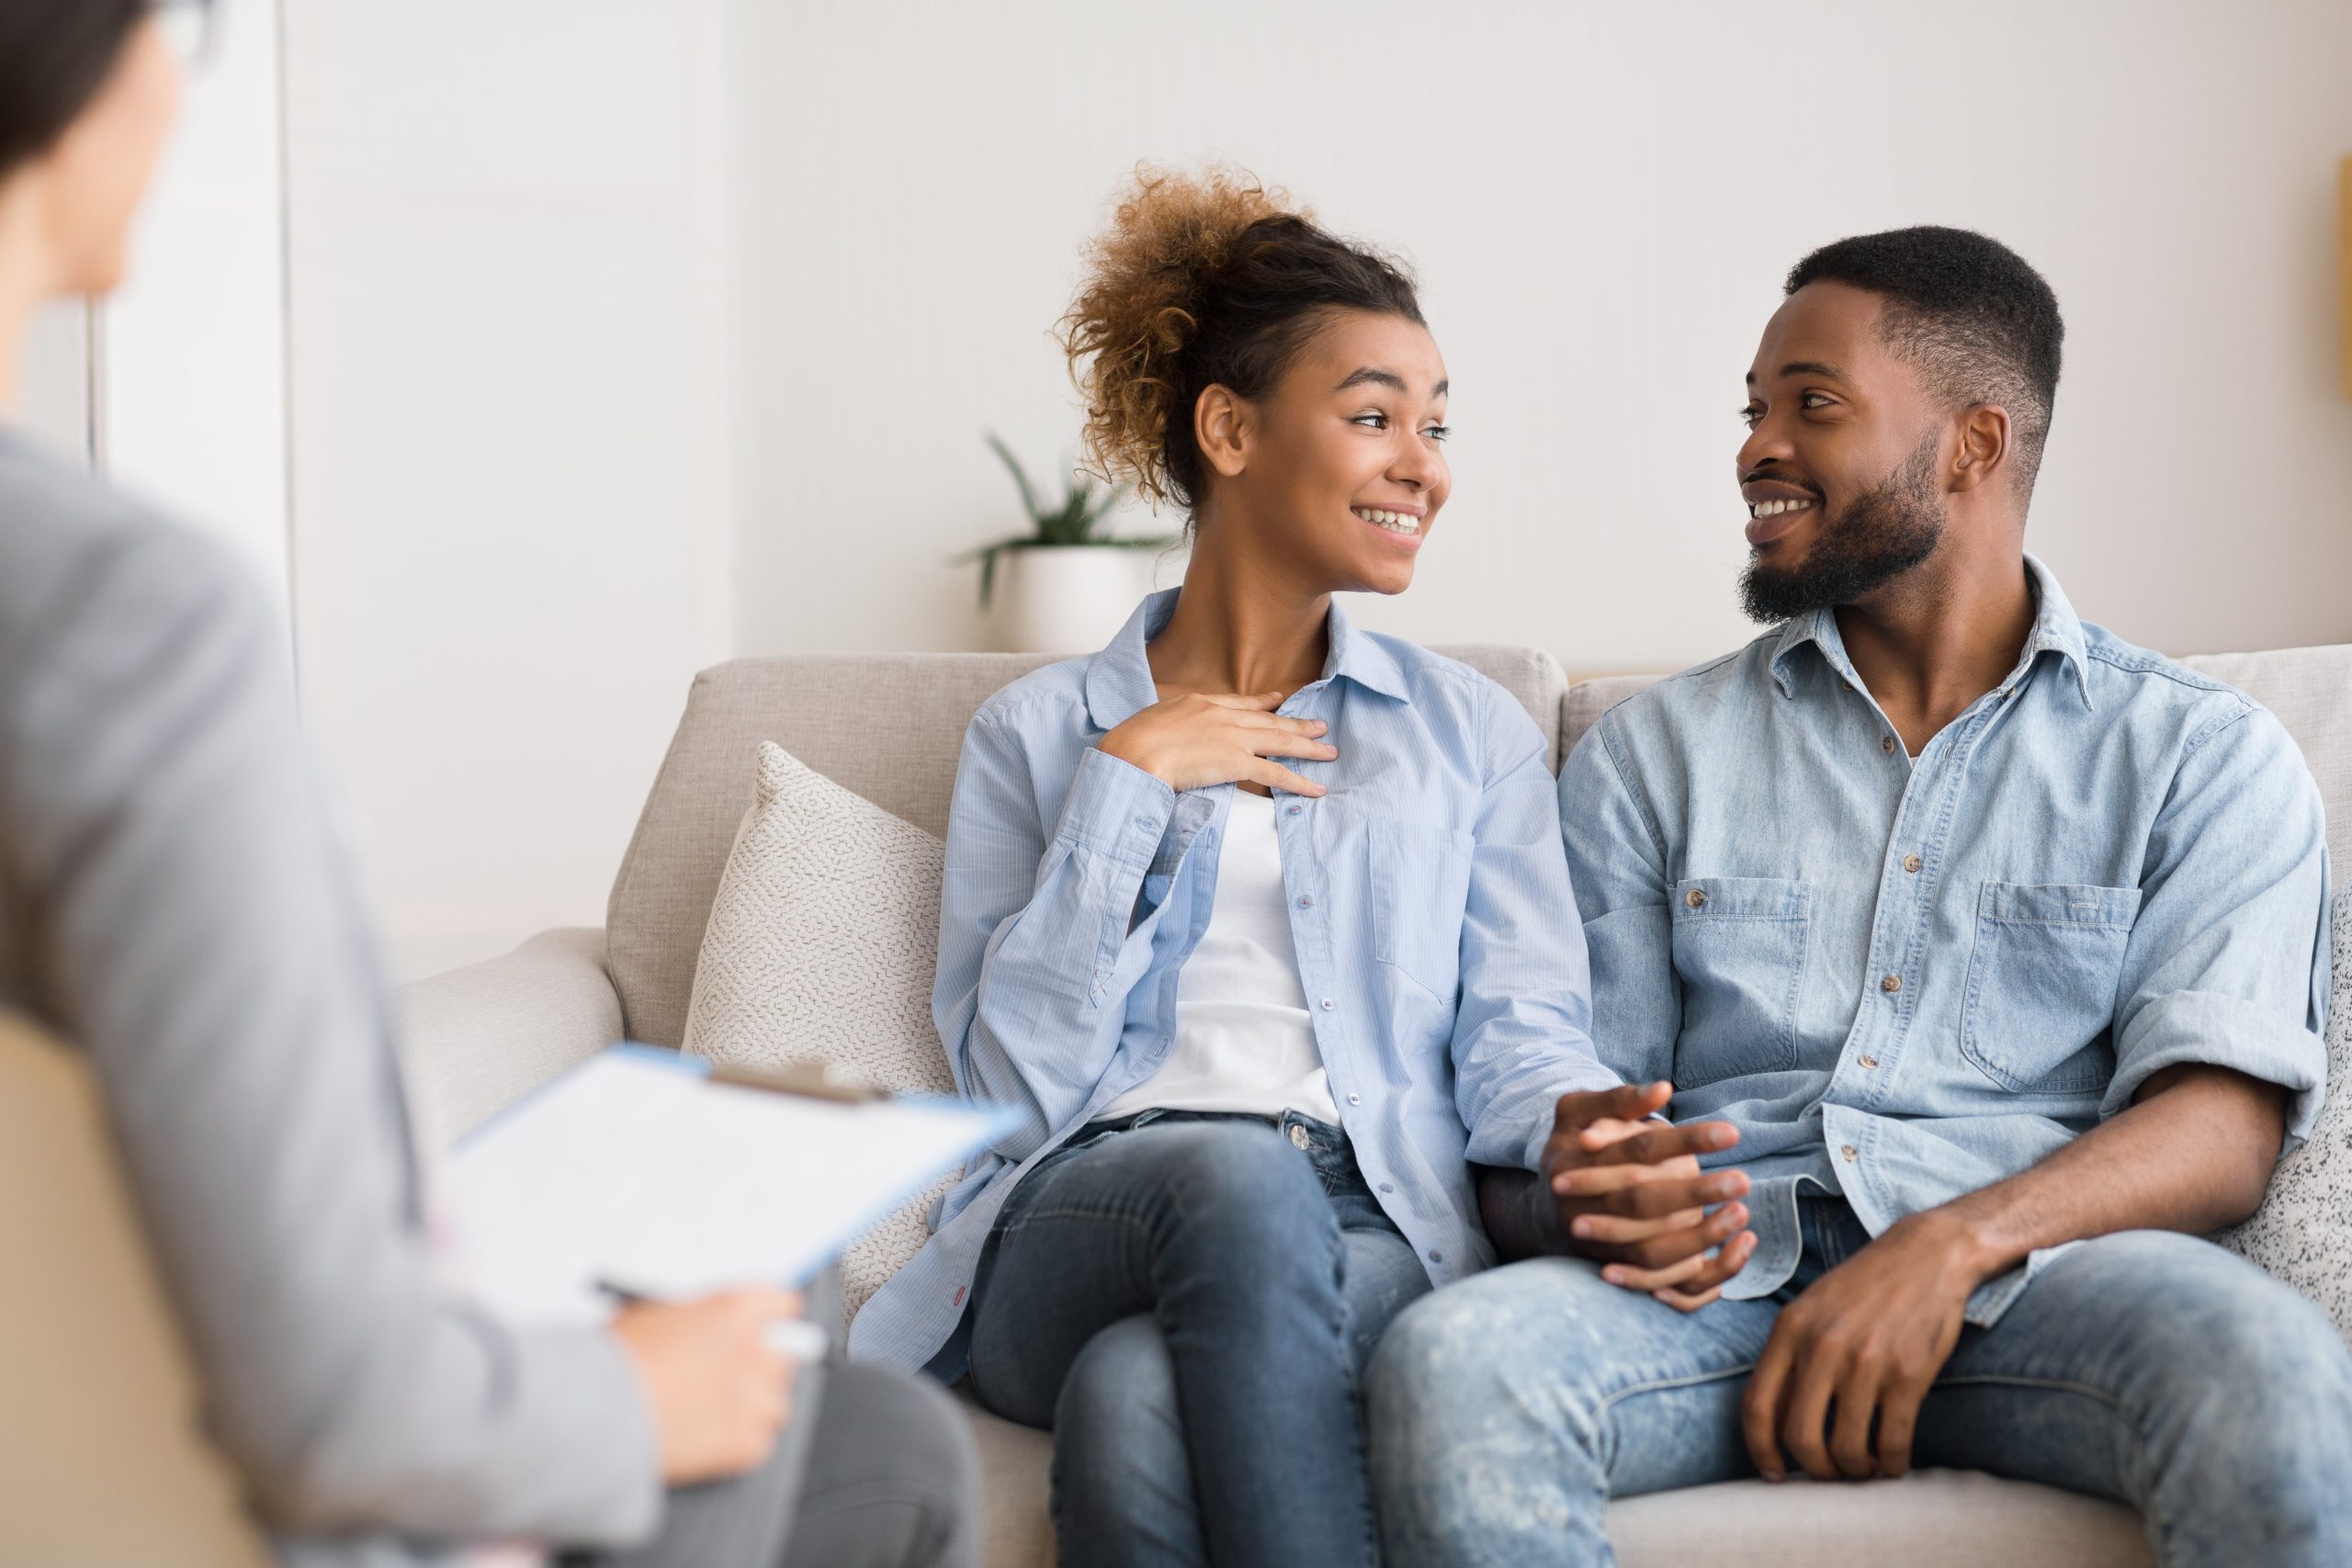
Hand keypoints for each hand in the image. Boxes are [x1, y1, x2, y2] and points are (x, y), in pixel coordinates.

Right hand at [612, 1288, 801, 1484]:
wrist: (595, 1410)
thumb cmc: (613, 1361)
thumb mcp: (655, 1317)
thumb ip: (696, 1323)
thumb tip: (705, 1334)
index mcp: (734, 1309)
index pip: (780, 1305)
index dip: (769, 1320)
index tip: (763, 1331)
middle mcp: (753, 1349)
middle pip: (784, 1358)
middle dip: (761, 1368)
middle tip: (731, 1381)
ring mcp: (752, 1398)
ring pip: (776, 1404)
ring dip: (753, 1410)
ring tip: (716, 1417)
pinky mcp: (744, 1443)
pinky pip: (759, 1444)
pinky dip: (739, 1447)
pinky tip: (709, 1443)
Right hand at [1098, 691, 1336, 796]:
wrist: (1134, 752)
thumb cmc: (1132, 742)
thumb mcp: (1153, 720)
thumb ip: (1173, 724)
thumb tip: (1171, 734)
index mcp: (1201, 703)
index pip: (1240, 703)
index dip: (1263, 703)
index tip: (1278, 700)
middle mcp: (1223, 716)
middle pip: (1269, 720)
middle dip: (1297, 723)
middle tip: (1321, 725)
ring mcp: (1233, 738)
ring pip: (1281, 742)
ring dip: (1308, 747)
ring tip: (1329, 751)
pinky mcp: (1236, 763)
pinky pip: (1276, 774)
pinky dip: (1299, 782)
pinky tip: (1316, 789)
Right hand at [1544, 1081, 1756, 1309]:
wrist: (1550, 1200)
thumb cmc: (1574, 1142)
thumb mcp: (1579, 1111)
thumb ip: (1619, 1099)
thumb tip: (1662, 1089)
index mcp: (1573, 1162)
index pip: (1637, 1149)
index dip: (1685, 1140)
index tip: (1731, 1134)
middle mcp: (1581, 1208)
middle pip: (1643, 1202)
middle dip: (1695, 1193)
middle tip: (1742, 1180)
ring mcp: (1596, 1244)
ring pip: (1651, 1250)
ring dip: (1700, 1236)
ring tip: (1741, 1215)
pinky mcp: (1615, 1269)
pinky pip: (1659, 1282)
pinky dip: (1697, 1273)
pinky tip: (1733, 1249)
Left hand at [1741, 1212, 1979, 1481]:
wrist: (1927, 1255)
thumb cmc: (1864, 1287)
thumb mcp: (1811, 1309)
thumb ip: (1789, 1357)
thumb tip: (1774, 1420)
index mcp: (1789, 1330)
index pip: (1756, 1406)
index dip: (1760, 1450)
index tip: (1773, 1473)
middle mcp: (1822, 1347)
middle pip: (1800, 1437)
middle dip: (1815, 1469)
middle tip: (1830, 1473)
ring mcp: (1865, 1362)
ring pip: (1848, 1448)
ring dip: (1856, 1470)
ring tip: (1865, 1466)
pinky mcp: (1908, 1374)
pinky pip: (1893, 1442)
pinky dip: (1892, 1464)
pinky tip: (1893, 1461)